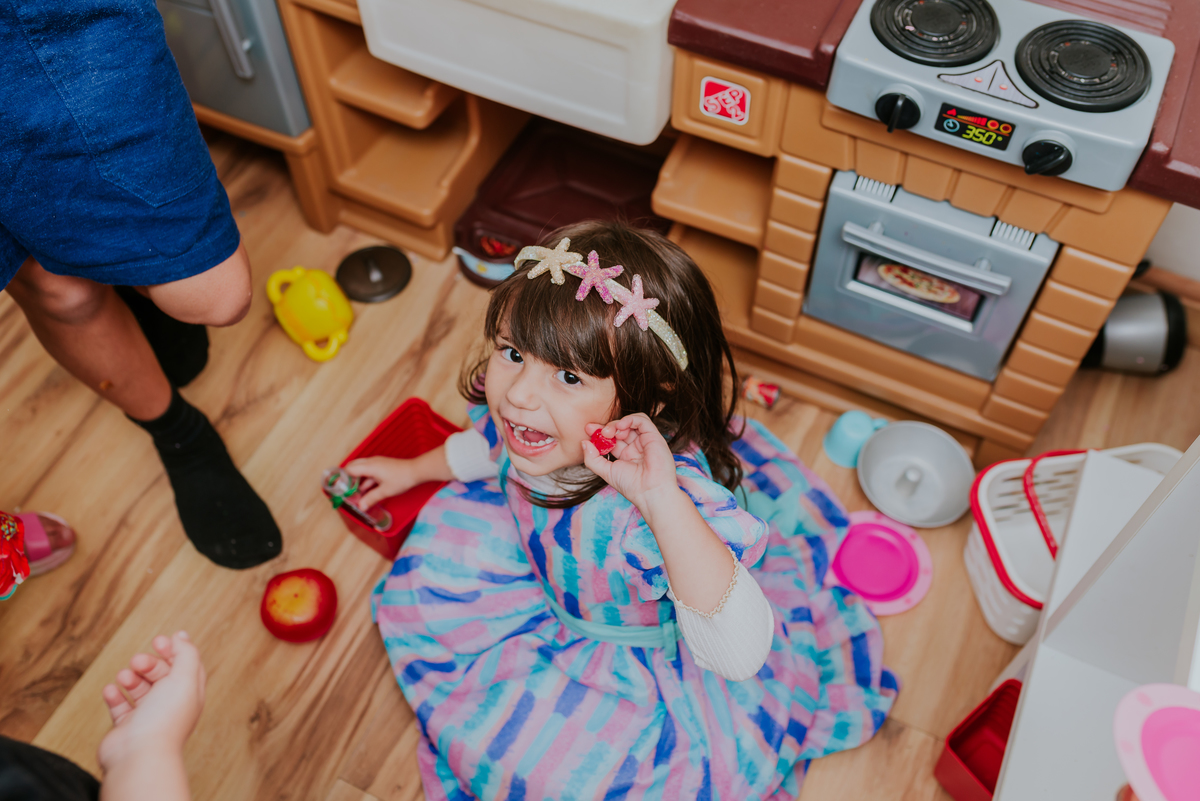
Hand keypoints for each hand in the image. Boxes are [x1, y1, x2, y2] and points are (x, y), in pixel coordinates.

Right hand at [97, 632, 205, 774]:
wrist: (139, 755)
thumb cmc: (164, 720)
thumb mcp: (184, 677)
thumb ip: (186, 653)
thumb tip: (181, 636)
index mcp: (189, 694)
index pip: (185, 666)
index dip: (174, 650)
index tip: (159, 640)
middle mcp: (170, 705)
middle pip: (160, 674)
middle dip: (148, 663)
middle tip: (138, 661)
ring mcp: (148, 716)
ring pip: (139, 688)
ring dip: (131, 677)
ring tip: (125, 676)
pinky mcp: (127, 727)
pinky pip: (120, 706)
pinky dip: (115, 695)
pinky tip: (111, 690)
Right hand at [343, 456, 418, 509]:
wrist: (417, 471)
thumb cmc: (402, 478)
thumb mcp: (385, 491)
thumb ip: (371, 498)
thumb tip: (361, 506)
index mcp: (369, 466)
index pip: (349, 470)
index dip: (342, 479)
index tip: (339, 488)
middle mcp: (371, 462)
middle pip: (353, 467)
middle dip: (348, 479)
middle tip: (345, 490)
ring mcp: (377, 463)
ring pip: (361, 470)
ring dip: (357, 481)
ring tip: (355, 494)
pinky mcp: (382, 467)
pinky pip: (369, 472)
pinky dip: (366, 481)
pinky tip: (366, 491)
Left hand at [581, 414, 680, 514]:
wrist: (650, 492)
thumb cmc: (631, 486)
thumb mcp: (606, 472)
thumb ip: (592, 458)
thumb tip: (583, 442)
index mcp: (625, 455)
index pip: (610, 439)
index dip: (599, 432)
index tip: (588, 429)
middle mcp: (635, 447)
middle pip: (618, 429)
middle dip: (605, 427)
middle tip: (597, 431)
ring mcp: (644, 441)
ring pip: (629, 422)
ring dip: (616, 424)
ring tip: (609, 433)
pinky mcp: (654, 436)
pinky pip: (642, 420)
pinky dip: (630, 419)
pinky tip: (620, 427)